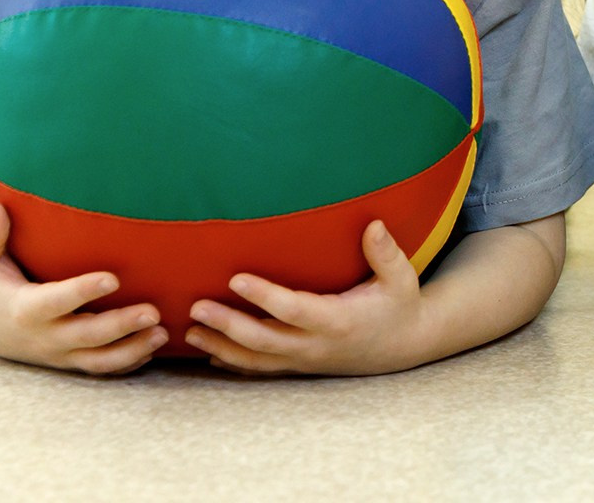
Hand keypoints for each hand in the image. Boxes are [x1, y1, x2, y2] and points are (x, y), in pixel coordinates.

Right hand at [0, 202, 164, 373]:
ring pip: (99, 360)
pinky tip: (155, 348)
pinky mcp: (72, 361)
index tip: (113, 279)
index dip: (83, 292)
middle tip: (154, 311)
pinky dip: (129, 362)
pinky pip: (102, 369)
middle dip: (121, 326)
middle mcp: (46, 336)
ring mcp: (61, 353)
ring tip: (164, 332)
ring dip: (133, 349)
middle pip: (87, 336)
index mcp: (26, 309)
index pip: (56, 302)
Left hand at [186, 220, 429, 374]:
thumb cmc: (399, 305)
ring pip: (257, 359)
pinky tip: (210, 353)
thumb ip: (385, 253)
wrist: (403, 346)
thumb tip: (374, 225)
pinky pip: (262, 369)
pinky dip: (235, 363)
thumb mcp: (402, 278)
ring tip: (190, 332)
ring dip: (222, 346)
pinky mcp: (300, 365)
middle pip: (264, 339)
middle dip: (228, 325)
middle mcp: (316, 344)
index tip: (236, 279)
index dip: (264, 296)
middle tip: (197, 307)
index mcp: (338, 320)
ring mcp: (306, 359)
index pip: (293, 309)